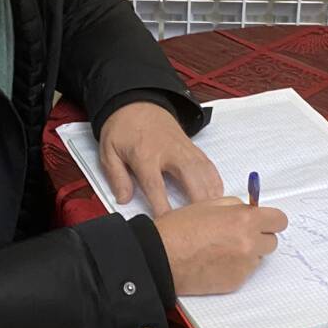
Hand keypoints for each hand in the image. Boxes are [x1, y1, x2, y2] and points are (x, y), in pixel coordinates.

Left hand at [98, 101, 223, 214]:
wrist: (138, 103)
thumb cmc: (123, 130)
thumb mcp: (109, 151)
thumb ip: (116, 176)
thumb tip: (124, 200)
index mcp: (144, 155)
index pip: (155, 185)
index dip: (162, 206)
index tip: (167, 223)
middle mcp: (169, 152)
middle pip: (190, 178)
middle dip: (197, 202)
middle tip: (201, 224)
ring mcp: (184, 149)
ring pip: (204, 173)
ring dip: (211, 195)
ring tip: (214, 216)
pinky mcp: (193, 148)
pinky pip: (209, 167)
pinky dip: (216, 183)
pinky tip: (218, 199)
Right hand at [154, 198, 288, 295]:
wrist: (161, 258)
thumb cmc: (178, 230)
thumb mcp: (208, 205)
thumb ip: (235, 207)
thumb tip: (250, 210)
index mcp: (244, 220)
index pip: (279, 220)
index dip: (270, 220)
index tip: (263, 222)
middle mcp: (249, 243)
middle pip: (272, 241)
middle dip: (259, 237)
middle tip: (237, 236)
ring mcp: (244, 266)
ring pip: (257, 258)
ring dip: (246, 254)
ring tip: (220, 250)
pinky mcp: (235, 282)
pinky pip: (244, 272)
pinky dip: (234, 268)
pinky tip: (214, 262)